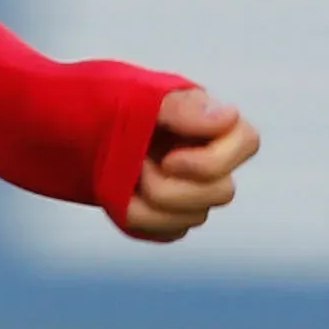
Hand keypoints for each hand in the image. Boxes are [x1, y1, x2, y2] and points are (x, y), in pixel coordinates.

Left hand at [123, 85, 257, 241]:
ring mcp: (196, 192)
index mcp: (212, 121)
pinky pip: (169, 232)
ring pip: (195, 217)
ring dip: (150, 200)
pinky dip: (139, 216)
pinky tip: (124, 194)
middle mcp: (214, 159)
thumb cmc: (113, 104)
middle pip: (222, 192)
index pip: (247, 141)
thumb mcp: (140, 96)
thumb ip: (182, 108)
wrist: (81, 130)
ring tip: (128, 173)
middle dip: (171, 185)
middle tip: (137, 165)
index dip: (212, 160)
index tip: (169, 158)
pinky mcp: (174, 217)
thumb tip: (230, 116)